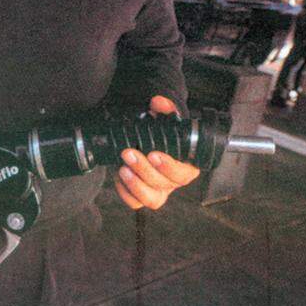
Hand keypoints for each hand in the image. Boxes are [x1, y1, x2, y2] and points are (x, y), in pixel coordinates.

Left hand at [114, 95, 200, 210]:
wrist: (147, 140)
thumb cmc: (161, 132)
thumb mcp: (165, 118)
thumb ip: (165, 108)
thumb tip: (158, 102)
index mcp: (186, 164)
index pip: (184, 173)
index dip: (169, 166)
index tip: (154, 154)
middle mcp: (174, 181)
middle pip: (164, 184)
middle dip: (144, 170)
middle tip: (128, 153)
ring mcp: (159, 190)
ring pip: (152, 199)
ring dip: (135, 185)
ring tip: (122, 168)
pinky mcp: (143, 195)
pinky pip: (135, 203)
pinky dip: (125, 192)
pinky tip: (118, 176)